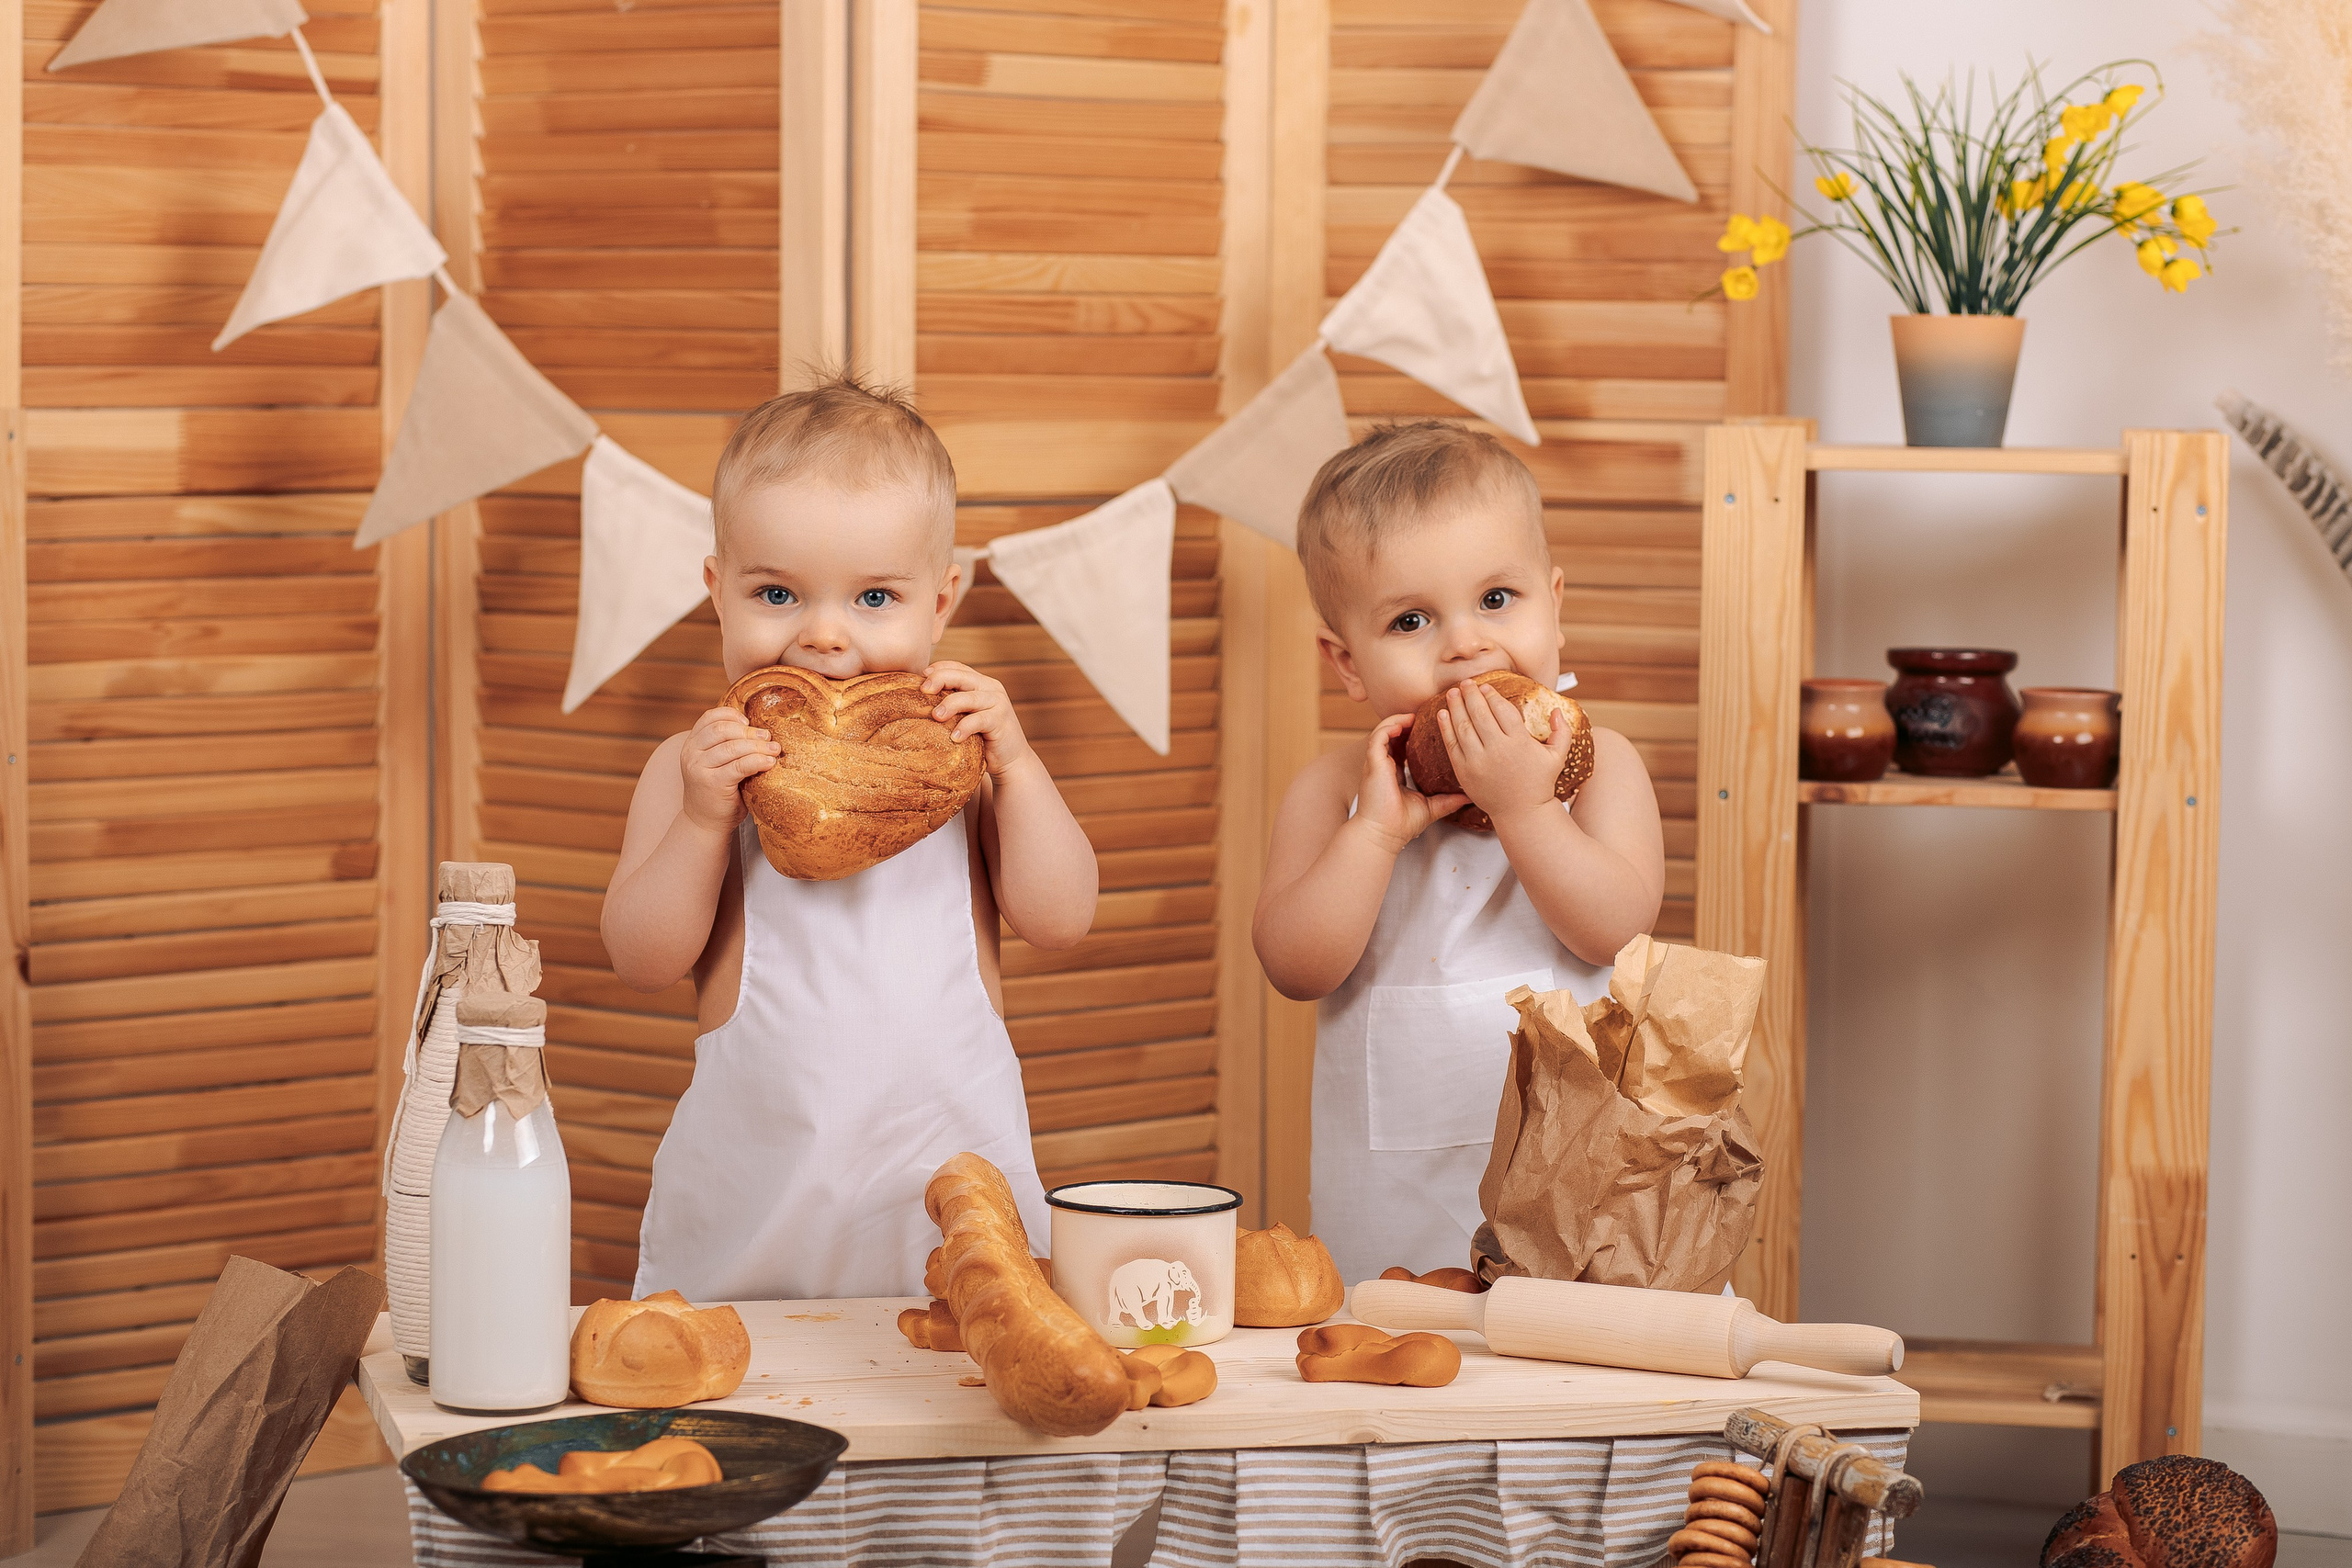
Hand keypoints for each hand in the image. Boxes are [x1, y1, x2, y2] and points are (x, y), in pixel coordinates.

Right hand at [679, 705, 779, 833]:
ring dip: (758, 746)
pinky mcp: (713, 783)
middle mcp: (691, 753)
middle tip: (768, 737)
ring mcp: (699, 768)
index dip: (732, 715)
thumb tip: (762, 729)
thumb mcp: (716, 763)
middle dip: (750, 732)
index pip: (710, 718)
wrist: (704, 823)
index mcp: (692, 743)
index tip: (750, 722)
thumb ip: (728, 745)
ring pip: (733, 747)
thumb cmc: (717, 790)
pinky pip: (740, 766)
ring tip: (775, 749)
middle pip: (723, 730)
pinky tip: (770, 763)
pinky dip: (758, 761)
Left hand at [923, 661, 1033, 776]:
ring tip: (936, 717)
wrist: (1011, 760)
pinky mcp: (1001, 721)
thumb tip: (918, 701)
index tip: (920, 678)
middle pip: (962, 676)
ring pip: (970, 697)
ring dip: (950, 704)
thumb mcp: (966, 716)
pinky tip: (955, 738)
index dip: (938, 669)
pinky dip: (965, 727)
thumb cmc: (982, 738)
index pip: (957, 667)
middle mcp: (991, 688)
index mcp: (980, 683)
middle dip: (940, 680)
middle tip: (923, 691)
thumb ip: (952, 705)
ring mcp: (998, 703)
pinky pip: (980, 720)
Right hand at [1349, 714, 1468, 855]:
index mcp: (1393, 772)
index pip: (1401, 746)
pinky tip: (1405, 722)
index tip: (1430, 727)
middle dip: (1407, 722)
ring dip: (1399, 719)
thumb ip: (1448, 799)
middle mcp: (1383, 764)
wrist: (1383, 835)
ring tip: (1415, 715)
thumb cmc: (1401, 825)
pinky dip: (1390, 726)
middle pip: (1393, 734)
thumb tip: (1469, 796)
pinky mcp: (1372, 763)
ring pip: (1384, 730)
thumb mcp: (1431, 807)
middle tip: (1426, 715)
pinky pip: (1378, 736)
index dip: (1413, 734)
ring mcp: (1375, 763)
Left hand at [1437, 680, 1572, 825]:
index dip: (1492, 696)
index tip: (1485, 686)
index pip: (1502, 710)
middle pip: (1480, 714)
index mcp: (1519, 743)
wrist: (1521, 813)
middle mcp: (1497, 750)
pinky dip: (1445, 727)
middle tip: (1466, 683)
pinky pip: (1452, 744)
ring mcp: (1478, 761)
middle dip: (1471, 695)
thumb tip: (1556, 710)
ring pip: (1463, 726)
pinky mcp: (1464, 771)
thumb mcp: (1557, 757)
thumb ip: (1563, 731)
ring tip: (1453, 692)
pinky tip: (1443, 713)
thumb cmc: (1539, 783)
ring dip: (1456, 706)